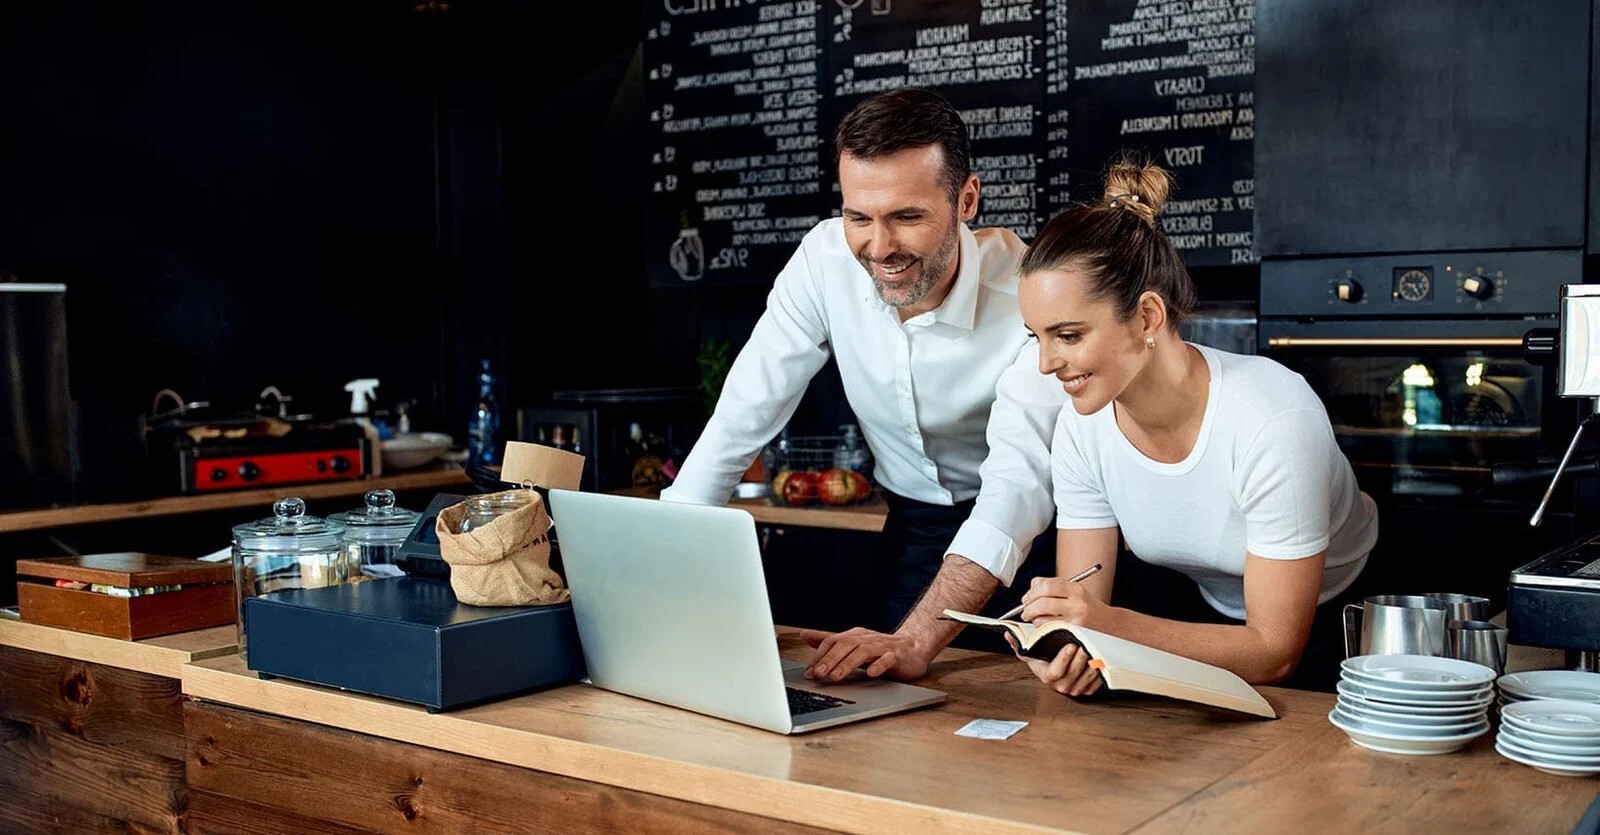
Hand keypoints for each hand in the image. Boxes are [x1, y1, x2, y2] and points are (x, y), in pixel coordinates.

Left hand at [800, 627, 930, 681]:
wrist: (912, 648)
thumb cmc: (879, 648)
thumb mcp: (852, 643)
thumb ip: (829, 640)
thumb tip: (804, 634)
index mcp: (854, 636)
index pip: (833, 641)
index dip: (819, 656)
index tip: (809, 671)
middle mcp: (866, 639)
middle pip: (845, 645)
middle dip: (830, 659)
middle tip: (818, 674)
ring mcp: (882, 647)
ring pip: (863, 652)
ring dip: (848, 664)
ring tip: (836, 676)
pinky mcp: (897, 656)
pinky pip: (887, 659)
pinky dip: (878, 666)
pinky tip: (871, 674)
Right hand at [1010, 635, 1103, 696]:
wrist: (1060, 667)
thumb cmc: (1045, 658)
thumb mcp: (1031, 651)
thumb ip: (1019, 643)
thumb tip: (1008, 635)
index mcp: (1047, 677)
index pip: (1055, 672)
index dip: (1063, 659)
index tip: (1070, 645)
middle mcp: (1061, 686)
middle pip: (1074, 673)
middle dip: (1080, 657)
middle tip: (1085, 641)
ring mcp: (1076, 689)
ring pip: (1087, 676)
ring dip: (1092, 661)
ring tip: (1094, 646)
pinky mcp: (1088, 689)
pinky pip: (1097, 680)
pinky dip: (1099, 668)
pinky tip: (1100, 656)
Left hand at [1019, 575, 1110, 628]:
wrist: (1111, 626)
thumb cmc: (1089, 608)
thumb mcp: (1076, 592)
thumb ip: (1055, 587)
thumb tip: (1031, 587)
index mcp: (1076, 589)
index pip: (1046, 586)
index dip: (1031, 592)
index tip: (1026, 598)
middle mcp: (1077, 603)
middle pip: (1042, 602)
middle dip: (1028, 608)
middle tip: (1025, 611)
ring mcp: (1076, 620)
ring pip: (1043, 619)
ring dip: (1034, 620)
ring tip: (1036, 620)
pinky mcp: (1074, 634)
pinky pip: (1050, 631)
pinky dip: (1042, 630)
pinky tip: (1045, 628)